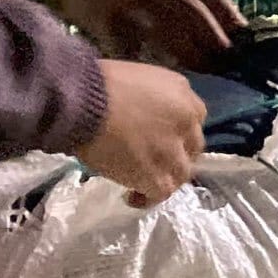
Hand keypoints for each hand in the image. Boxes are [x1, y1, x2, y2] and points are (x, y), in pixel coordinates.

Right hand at [52, 0, 246, 67]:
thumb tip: (228, 26)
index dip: (230, 22)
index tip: (245, 45)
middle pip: (194, 17)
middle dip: (214, 45)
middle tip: (228, 68)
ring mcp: (129, 2)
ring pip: (168, 36)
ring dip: (190, 59)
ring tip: (205, 77)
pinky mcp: (107, 24)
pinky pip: (134, 51)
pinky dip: (150, 68)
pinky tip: (162, 83)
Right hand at [80, 61, 205, 205]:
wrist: (84, 103)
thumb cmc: (100, 84)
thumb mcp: (141, 79)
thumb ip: (155, 99)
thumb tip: (146, 116)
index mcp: (183, 94)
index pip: (193, 119)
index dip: (178, 132)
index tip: (161, 138)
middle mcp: (186, 123)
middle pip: (191, 148)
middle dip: (176, 156)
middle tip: (153, 162)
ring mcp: (174, 151)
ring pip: (181, 173)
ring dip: (164, 178)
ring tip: (142, 182)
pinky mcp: (157, 176)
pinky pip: (161, 193)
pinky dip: (147, 198)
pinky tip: (132, 197)